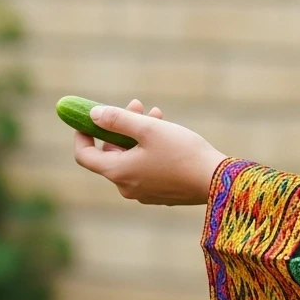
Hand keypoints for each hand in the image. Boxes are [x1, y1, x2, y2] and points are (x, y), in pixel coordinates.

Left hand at [72, 98, 226, 205]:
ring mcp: (144, 193)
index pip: (85, 155)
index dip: (82, 134)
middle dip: (119, 127)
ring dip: (138, 136)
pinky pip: (146, 169)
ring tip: (157, 114)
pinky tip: (168, 135)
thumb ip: (117, 119)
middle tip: (135, 105)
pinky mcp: (161, 194)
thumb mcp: (148, 129)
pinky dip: (149, 151)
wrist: (217, 182)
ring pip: (131, 159)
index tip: (86, 118)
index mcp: (118, 172)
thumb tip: (93, 115)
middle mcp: (127, 187)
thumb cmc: (182, 153)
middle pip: (111, 154)